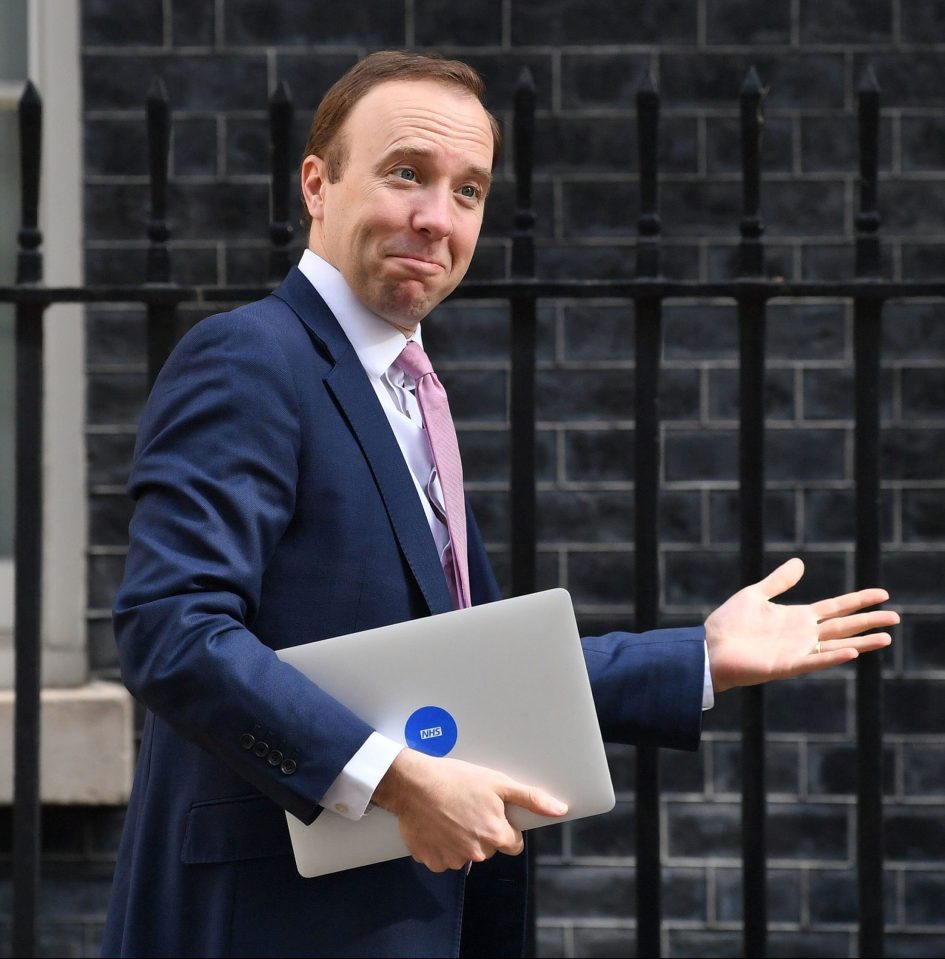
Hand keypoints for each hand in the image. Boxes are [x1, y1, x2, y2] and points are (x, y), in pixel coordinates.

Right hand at [371, 748, 567, 872]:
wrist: (413, 783)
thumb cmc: (455, 779)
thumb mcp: (498, 782)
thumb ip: (531, 799)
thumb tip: (560, 809)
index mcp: (496, 836)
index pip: (513, 844)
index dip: (504, 826)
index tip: (491, 812)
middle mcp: (476, 853)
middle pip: (489, 848)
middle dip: (482, 831)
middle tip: (469, 808)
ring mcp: (452, 859)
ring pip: (466, 854)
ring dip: (461, 839)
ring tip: (450, 813)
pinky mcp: (431, 860)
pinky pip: (442, 858)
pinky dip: (441, 844)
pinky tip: (437, 824)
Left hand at [704, 557, 898, 693]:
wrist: (709, 647)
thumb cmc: (729, 624)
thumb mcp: (755, 595)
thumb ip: (779, 581)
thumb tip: (800, 562)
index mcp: (797, 617)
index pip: (836, 607)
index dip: (858, 600)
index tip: (882, 594)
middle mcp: (802, 635)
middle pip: (843, 626)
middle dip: (869, 621)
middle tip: (896, 616)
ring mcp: (797, 651)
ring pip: (837, 645)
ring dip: (861, 642)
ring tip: (886, 637)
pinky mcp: (786, 666)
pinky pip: (815, 661)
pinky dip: (833, 656)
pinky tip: (853, 652)